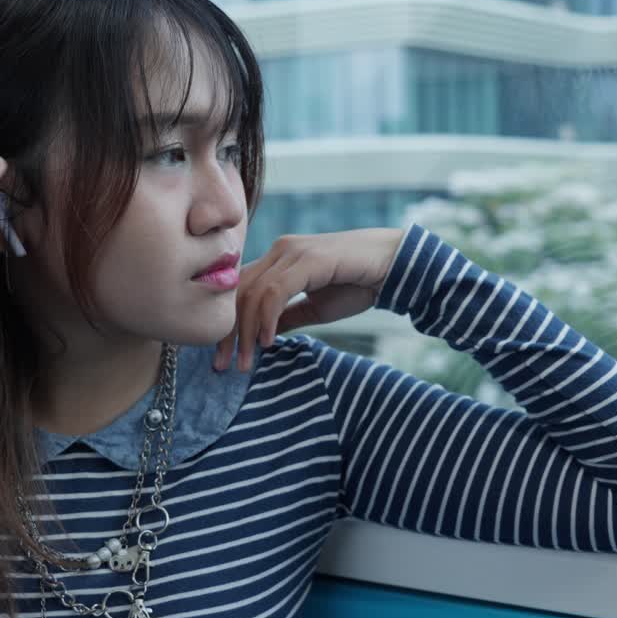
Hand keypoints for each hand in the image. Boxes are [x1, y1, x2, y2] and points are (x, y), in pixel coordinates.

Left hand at [214, 228, 403, 371]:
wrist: (394, 265)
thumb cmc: (357, 283)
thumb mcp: (314, 307)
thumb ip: (286, 317)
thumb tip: (260, 337)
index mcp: (278, 260)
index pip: (238, 292)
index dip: (227, 326)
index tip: (222, 358)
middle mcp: (279, 251)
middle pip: (237, 292)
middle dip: (227, 333)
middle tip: (222, 366)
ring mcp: (292, 251)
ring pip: (252, 293)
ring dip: (245, 332)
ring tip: (245, 361)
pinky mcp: (308, 258)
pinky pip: (276, 291)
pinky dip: (266, 318)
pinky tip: (267, 343)